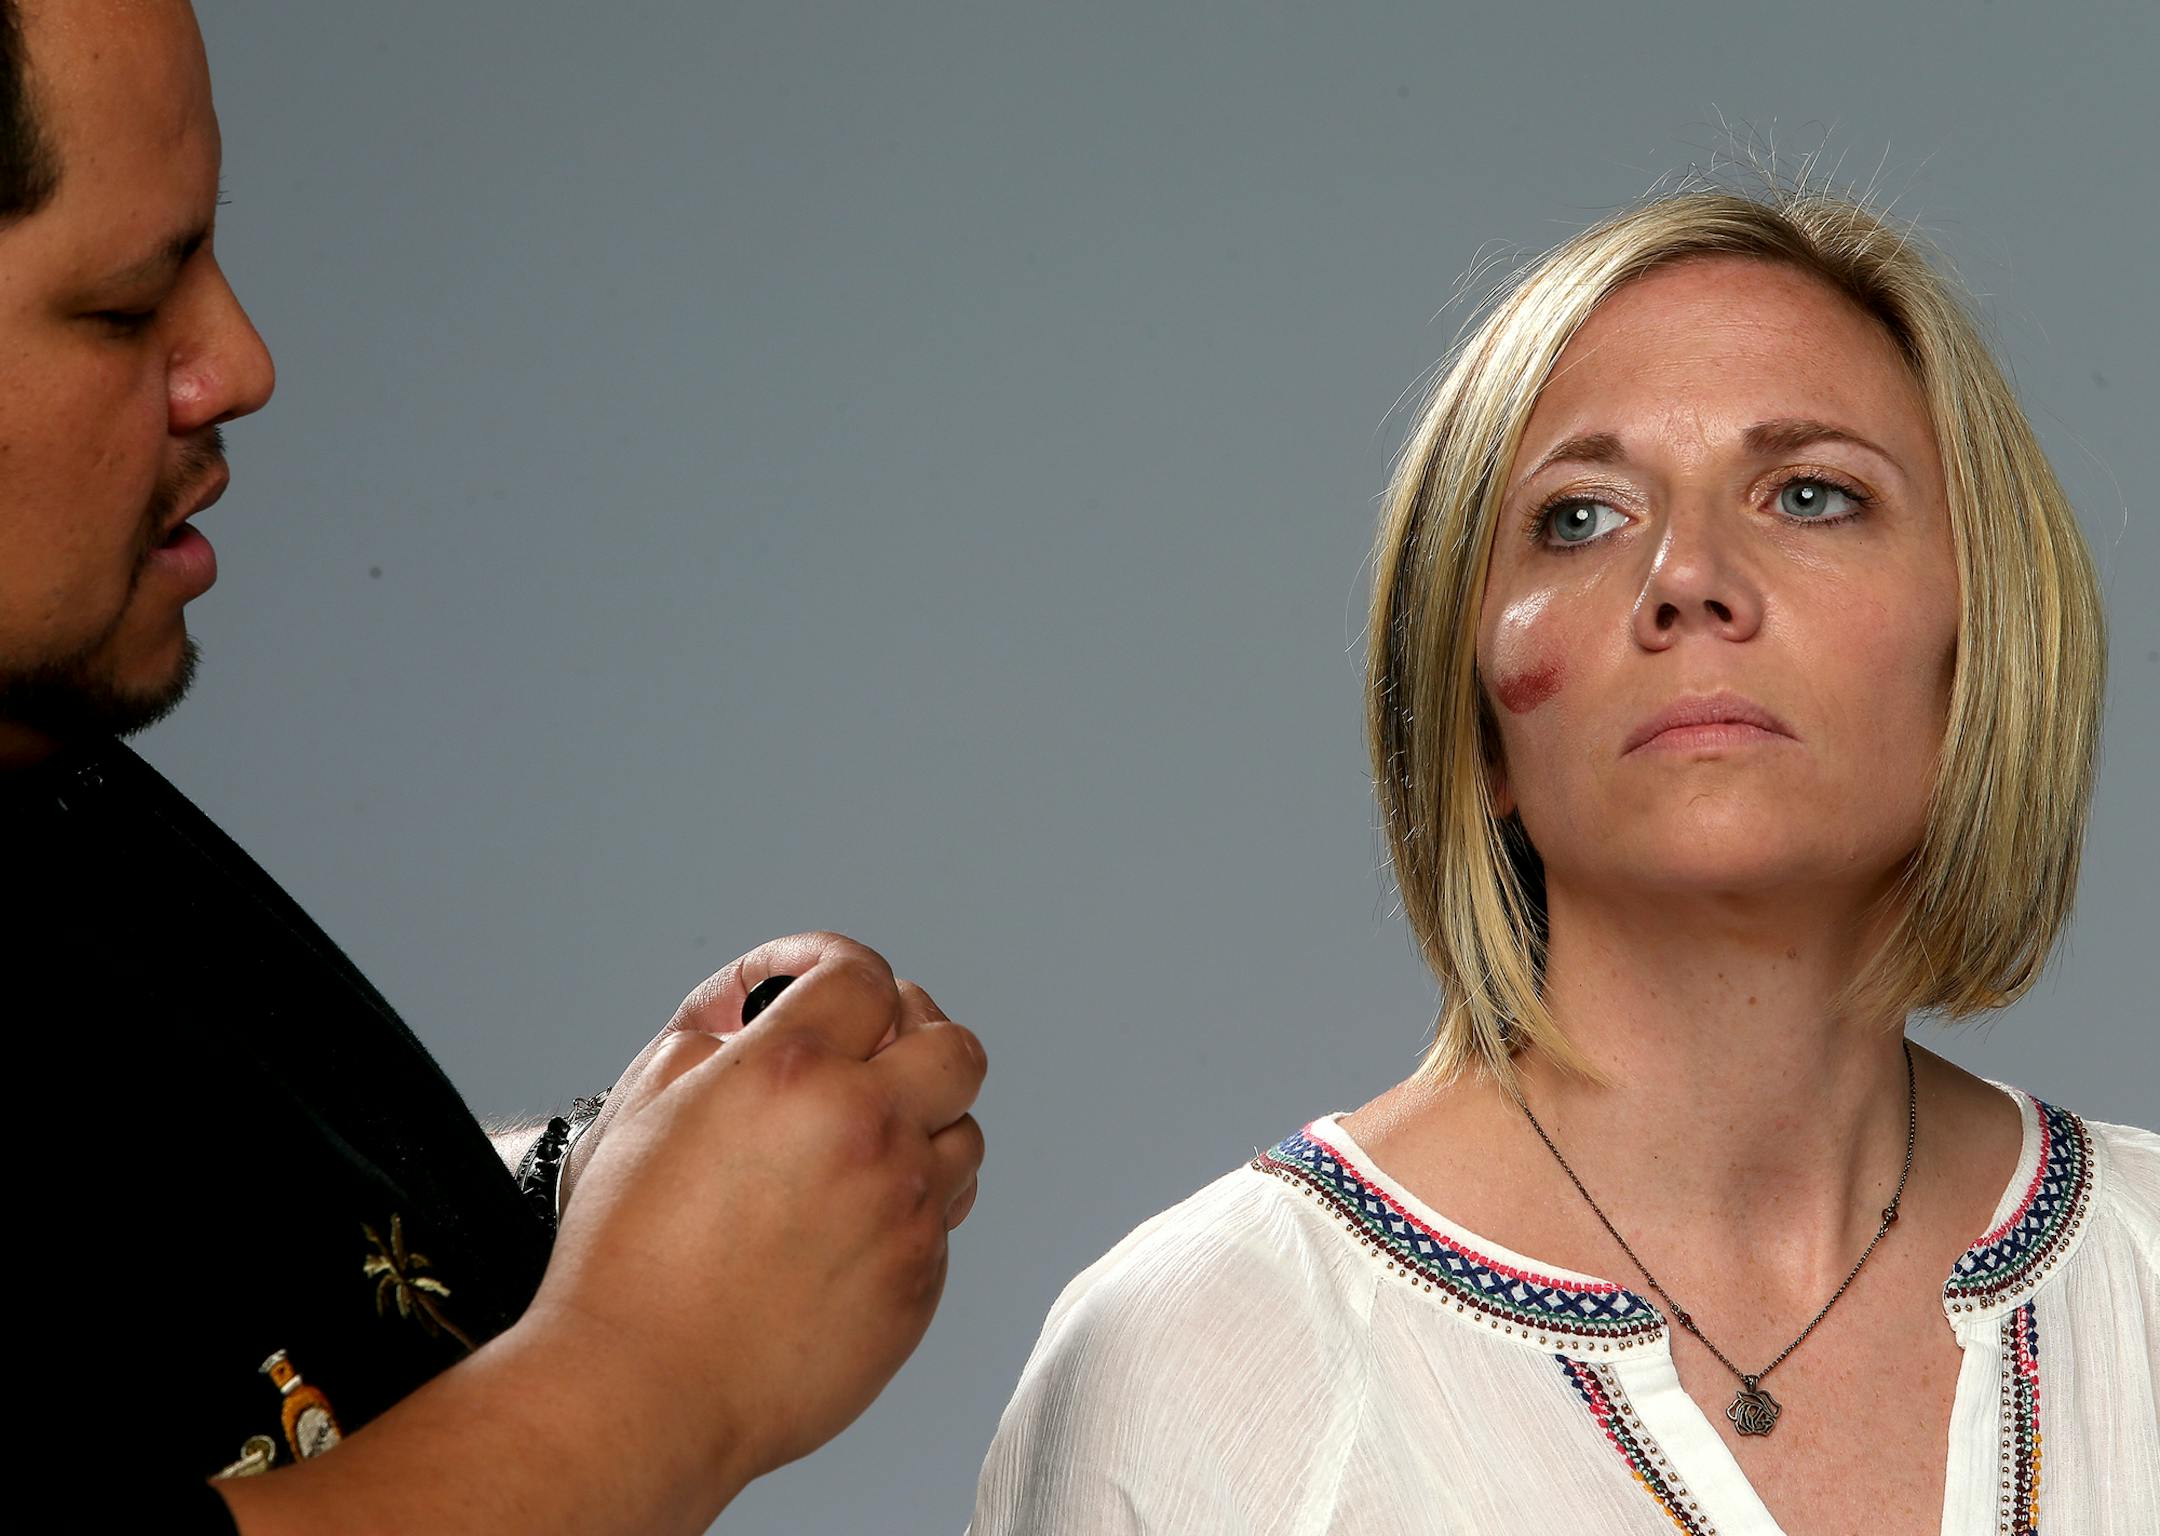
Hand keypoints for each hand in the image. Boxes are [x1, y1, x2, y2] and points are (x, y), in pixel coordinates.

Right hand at [527, 932, 986, 1492]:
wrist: (644, 1391)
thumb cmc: (626, 1261)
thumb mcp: (643, 1107)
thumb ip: (712, 1037)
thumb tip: (755, 1010)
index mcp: (793, 1072)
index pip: (860, 973)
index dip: (829, 964)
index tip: (809, 979)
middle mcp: (868, 1129)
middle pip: (952, 1044)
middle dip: (910, 1031)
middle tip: (868, 1044)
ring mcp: (905, 1210)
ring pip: (964, 1131)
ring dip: (922, 1121)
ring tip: (862, 1139)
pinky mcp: (920, 1282)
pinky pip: (945, 1218)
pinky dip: (910, 1203)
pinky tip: (852, 1217)